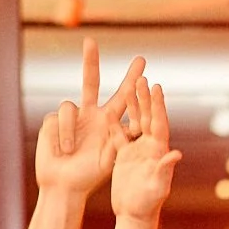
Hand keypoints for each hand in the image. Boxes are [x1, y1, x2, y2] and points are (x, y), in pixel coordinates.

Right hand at [36, 38, 148, 197]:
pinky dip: (62, 134)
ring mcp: (72, 118)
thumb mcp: (116, 163)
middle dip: (90, 61)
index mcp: (110, 124)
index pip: (124, 98)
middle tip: (90, 40)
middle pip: (90, 82)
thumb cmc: (90, 180)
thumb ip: (138, 152)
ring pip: (70, 104)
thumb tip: (174, 153)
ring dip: (69, 130)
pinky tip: (62, 149)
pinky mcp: (54, 122)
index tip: (142, 61)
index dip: (132, 81)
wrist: (62, 187)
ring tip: (69, 151)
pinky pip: (59, 117)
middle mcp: (91, 116)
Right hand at [109, 82, 180, 221]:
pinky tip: (109, 110)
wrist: (133, 216)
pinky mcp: (123, 156)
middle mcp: (149, 148)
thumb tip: (176, 154)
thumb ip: (165, 169)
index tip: (156, 86)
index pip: (159, 123)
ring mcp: (136, 151)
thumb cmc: (147, 205)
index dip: (158, 105)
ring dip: (133, 105)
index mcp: (158, 151)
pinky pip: (119, 135)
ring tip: (129, 86)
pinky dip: (115, 123)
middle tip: (141, 77)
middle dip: (145, 98)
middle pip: (148, 117)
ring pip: (134, 122)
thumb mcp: (157, 187)